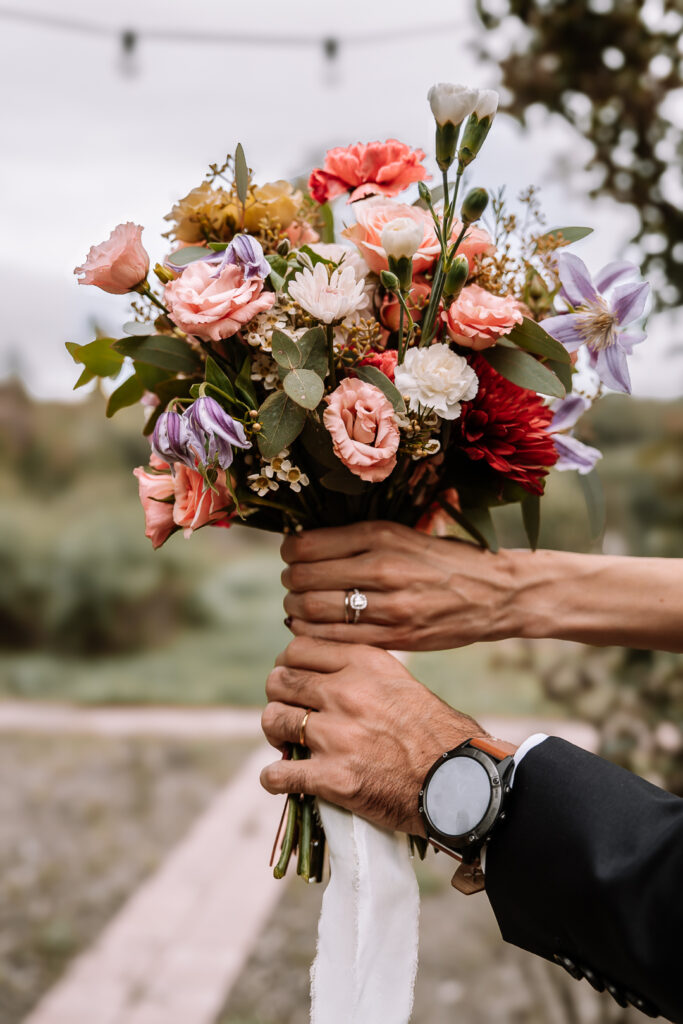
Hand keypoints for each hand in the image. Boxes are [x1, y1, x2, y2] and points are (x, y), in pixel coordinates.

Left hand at [260, 636, 489, 834]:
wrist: (458, 781)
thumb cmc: (436, 733)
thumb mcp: (400, 682)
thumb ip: (360, 672)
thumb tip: (320, 672)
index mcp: (364, 664)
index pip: (297, 648)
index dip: (288, 665)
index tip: (293, 680)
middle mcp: (346, 692)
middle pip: (279, 681)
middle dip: (278, 698)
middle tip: (288, 713)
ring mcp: (336, 735)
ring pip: (273, 720)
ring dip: (275, 734)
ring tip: (286, 745)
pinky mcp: (332, 776)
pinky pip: (277, 773)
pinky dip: (273, 778)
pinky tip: (281, 779)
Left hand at [281, 521, 519, 650]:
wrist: (497, 592)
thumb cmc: (444, 559)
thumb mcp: (403, 533)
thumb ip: (359, 538)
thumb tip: (306, 544)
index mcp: (381, 535)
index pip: (307, 545)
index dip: (291, 552)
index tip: (294, 555)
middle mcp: (382, 568)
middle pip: (305, 578)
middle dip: (291, 581)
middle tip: (294, 583)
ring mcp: (389, 606)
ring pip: (314, 611)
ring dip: (297, 609)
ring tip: (300, 606)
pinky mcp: (396, 637)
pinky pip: (337, 639)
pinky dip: (315, 635)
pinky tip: (315, 629)